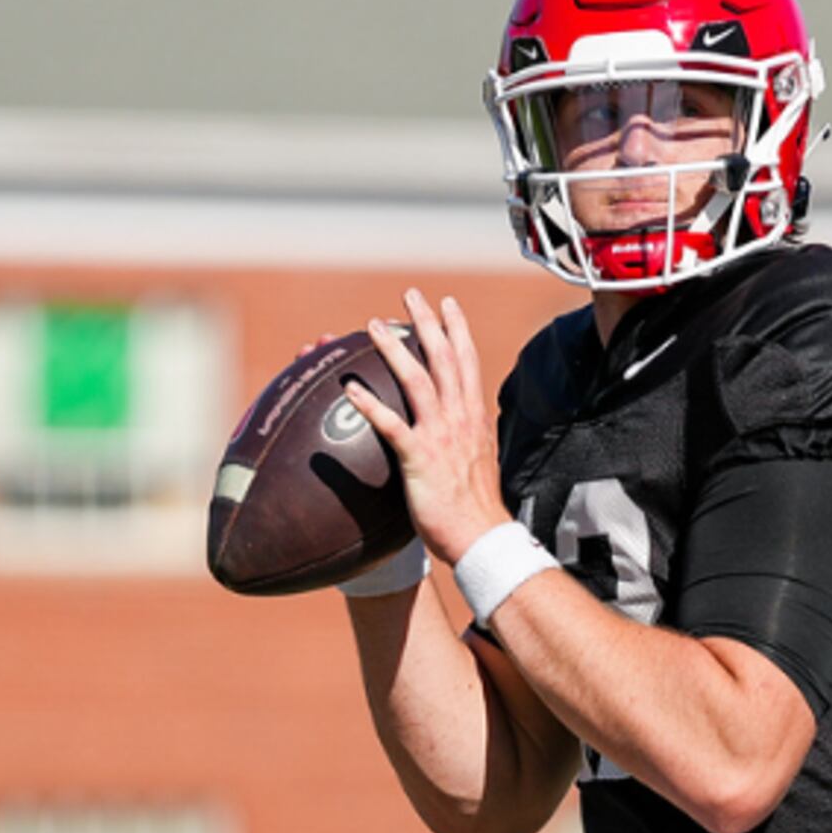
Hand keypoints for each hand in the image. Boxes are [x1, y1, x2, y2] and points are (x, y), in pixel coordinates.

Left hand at [350, 290, 510, 564]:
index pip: (468, 362)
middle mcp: (460, 419)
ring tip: (374, 325)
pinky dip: (370, 405)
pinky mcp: (421, 458)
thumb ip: (465, 440)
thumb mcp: (477, 463)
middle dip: (428, 323)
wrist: (482, 537)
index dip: (457, 329)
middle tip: (410, 294)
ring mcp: (441, 436)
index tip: (448, 304)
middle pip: (445, 359)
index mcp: (474, 417)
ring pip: (419, 381)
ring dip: (396, 350)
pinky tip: (349, 390)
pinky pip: (392, 426)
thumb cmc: (475, 509)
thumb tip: (456, 432)